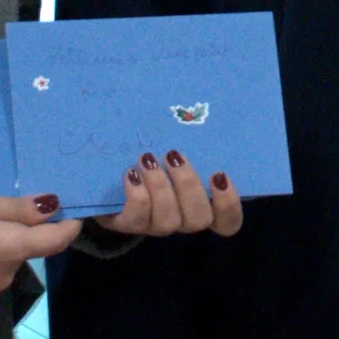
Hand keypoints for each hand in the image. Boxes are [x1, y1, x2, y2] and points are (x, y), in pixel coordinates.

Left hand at [108, 152, 244, 239]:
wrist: (110, 175)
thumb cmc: (154, 156)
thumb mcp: (173, 150)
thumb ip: (191, 141)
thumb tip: (203, 112)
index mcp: (201, 204)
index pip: (228, 221)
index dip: (228, 204)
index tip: (219, 175)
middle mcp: (182, 219)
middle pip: (199, 219)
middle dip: (188, 186)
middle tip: (173, 155)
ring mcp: (154, 225)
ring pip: (168, 221)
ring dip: (160, 187)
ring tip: (147, 159)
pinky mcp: (127, 225)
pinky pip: (136, 220)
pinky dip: (137, 196)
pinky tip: (131, 173)